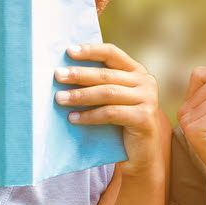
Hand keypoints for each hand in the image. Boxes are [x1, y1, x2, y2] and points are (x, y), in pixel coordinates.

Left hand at [55, 43, 165, 176]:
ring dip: (81, 95)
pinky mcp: (144, 118)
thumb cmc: (120, 124)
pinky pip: (111, 113)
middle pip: (106, 75)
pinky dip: (89, 115)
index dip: (90, 51)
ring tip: (59, 98)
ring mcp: (148, 99)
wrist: (140, 154)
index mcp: (137, 71)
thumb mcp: (112, 99)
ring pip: (108, 93)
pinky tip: (73, 118)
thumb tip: (64, 73)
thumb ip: (99, 84)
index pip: (112, 53)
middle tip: (57, 76)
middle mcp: (145, 82)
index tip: (69, 52)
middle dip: (79, 75)